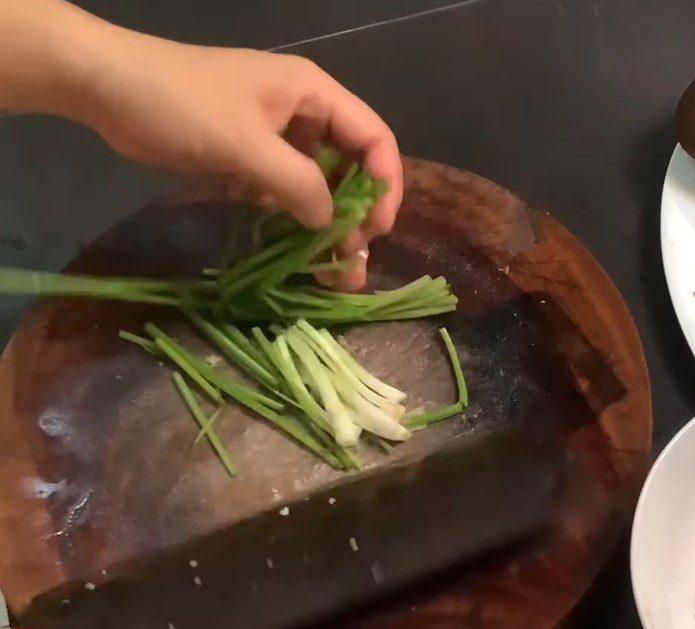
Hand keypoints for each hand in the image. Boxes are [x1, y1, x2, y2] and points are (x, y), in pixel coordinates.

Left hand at [81, 39, 401, 290]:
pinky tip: (298, 254)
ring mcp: (276, 139)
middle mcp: (304, 115)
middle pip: (351, 168)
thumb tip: (329, 224)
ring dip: (327, 227)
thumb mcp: (246, 143)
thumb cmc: (182, 104)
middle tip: (351, 262)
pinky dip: (295, 223)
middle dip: (357, 215)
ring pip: (319, 187)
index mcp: (314, 94)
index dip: (385, 184)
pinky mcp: (251, 161)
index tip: (376, 230)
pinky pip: (286, 195)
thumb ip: (296, 183)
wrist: (111, 91)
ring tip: (332, 273)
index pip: (373, 138)